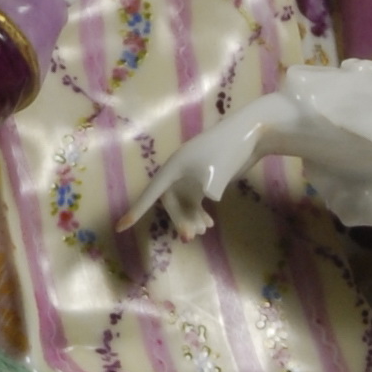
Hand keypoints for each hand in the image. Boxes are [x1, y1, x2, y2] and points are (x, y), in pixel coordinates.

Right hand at [134, 93, 306, 237]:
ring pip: (183, 203)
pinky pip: (195, 200)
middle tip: (190, 237)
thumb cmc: (228, 149)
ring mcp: (193, 174)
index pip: (150, 192)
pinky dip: (200, 213)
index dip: (136, 210)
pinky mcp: (207, 177)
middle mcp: (179, 171)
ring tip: (203, 231)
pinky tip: (209, 224)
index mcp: (174, 166)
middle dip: (177, 220)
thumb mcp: (216, 170)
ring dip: (190, 218)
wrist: (250, 134)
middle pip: (169, 201)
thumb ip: (208, 187)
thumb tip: (208, 197)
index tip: (121, 227)